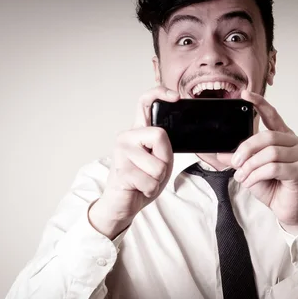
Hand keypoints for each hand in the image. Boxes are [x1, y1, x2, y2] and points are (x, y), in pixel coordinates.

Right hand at [88, 86, 178, 238]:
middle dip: (165, 159)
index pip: (145, 102)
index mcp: (138, 132)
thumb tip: (163, 136)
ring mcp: (121, 152)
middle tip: (153, 170)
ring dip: (157, 179)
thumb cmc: (141, 182)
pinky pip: (150, 181)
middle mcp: (127, 137)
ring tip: (144, 180)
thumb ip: (163, 147)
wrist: (121, 204)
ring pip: (158, 165)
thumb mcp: (160, 161)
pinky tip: (139, 188)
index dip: (160, 94)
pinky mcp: (121, 170)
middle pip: (161, 136)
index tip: (176, 97)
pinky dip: (150, 190)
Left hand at [219, 90, 297, 234]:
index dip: (259, 104)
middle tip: (235, 162)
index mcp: (284, 137)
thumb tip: (218, 151)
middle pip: (267, 136)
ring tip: (243, 176)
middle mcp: (296, 142)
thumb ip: (238, 158)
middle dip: (246, 149)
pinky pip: (273, 167)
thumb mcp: (250, 170)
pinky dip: (257, 175)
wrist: (287, 210)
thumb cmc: (273, 187)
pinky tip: (251, 182)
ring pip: (270, 152)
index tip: (245, 94)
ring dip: (250, 165)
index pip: (272, 115)